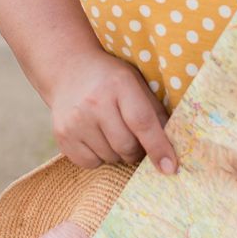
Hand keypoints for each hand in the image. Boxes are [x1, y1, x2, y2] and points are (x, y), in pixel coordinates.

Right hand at [47, 52, 177, 173]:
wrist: (67, 69)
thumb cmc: (110, 79)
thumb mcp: (136, 83)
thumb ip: (155, 111)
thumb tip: (174, 146)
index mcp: (119, 84)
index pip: (142, 123)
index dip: (159, 147)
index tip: (170, 168)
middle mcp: (94, 102)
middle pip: (126, 146)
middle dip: (137, 151)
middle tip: (136, 139)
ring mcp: (75, 120)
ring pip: (110, 158)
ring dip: (118, 153)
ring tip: (112, 132)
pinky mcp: (62, 136)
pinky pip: (91, 163)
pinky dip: (99, 157)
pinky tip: (96, 137)